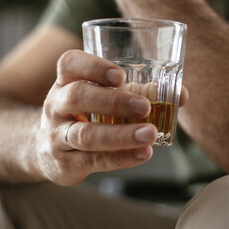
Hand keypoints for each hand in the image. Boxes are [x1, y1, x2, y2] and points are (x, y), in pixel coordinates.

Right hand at [36, 50, 157, 185]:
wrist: (46, 150)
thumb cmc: (86, 115)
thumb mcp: (103, 98)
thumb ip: (140, 93)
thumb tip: (181, 95)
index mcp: (66, 81)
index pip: (69, 64)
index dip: (93, 67)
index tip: (121, 75)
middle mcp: (56, 106)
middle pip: (78, 97)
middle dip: (113, 101)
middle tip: (145, 107)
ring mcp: (57, 136)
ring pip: (85, 135)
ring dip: (120, 135)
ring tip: (149, 134)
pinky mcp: (64, 164)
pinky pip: (93, 161)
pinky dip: (121, 158)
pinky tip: (143, 154)